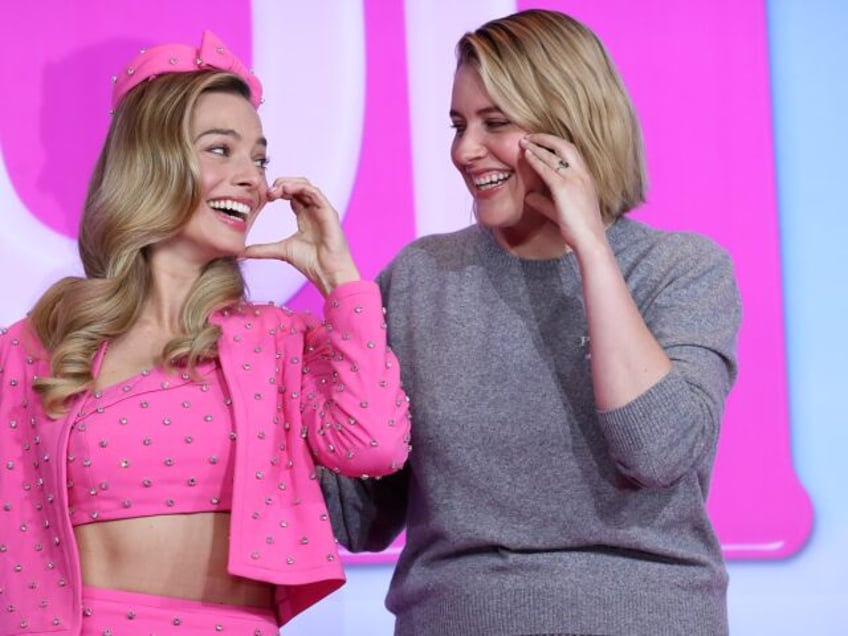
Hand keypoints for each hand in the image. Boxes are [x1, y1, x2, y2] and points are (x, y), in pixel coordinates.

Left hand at [242, 177, 359, 295]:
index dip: (277, 191)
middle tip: (267, 192)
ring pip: (305, 185)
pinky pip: (314, 192)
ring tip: (275, 190)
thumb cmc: (312, 264)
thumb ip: (262, 249)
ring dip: (289, 183)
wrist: (328, 273)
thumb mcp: (281, 251)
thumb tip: (242, 252)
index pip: (291, 195)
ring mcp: (322, 210)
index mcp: (305, 217)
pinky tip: (286, 189)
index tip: (264, 197)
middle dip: (281, 184)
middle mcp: (314, 210)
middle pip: (298, 186)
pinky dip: (300, 187)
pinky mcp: (328, 212)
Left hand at [519, 133, 607, 251]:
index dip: (555, 145)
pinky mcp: (564, 188)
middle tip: (530, 136)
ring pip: (554, 156)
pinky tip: (527, 156)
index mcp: (586, 178)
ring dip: (538, 146)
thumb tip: (529, 197)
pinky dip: (536, 160)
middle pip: (565, 147)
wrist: (589, 240)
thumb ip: (544, 203)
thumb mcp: (559, 212)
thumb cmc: (578, 229)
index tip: (541, 142)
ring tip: (524, 141)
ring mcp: (574, 180)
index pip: (571, 154)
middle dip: (546, 139)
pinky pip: (547, 169)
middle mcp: (582, 175)